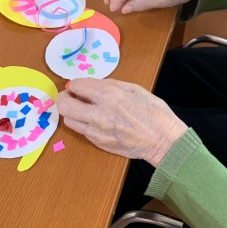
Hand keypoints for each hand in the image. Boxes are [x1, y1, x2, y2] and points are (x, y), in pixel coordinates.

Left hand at [57, 78, 187, 166]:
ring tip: (81, 108)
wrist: (163, 140)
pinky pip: (82, 131)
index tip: (77, 85)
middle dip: (64, 97)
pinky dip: (83, 123)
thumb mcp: (136, 89)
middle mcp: (99, 114)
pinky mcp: (98, 143)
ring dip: (71, 112)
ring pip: (69, 120)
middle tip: (70, 95)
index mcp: (110, 96)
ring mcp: (97, 131)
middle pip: (65, 105)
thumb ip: (112, 85)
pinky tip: (94, 120)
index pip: (78, 86)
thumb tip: (93, 85)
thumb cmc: (154, 112)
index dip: (75, 84)